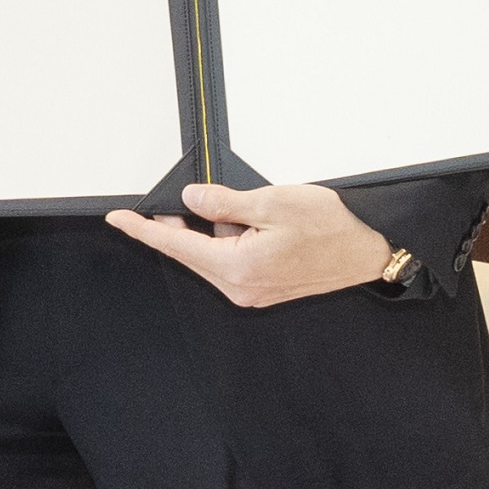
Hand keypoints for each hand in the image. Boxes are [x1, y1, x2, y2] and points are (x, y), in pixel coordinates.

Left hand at [105, 180, 397, 306]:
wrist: (370, 249)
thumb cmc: (331, 226)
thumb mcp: (272, 201)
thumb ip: (223, 204)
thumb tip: (190, 202)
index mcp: (237, 267)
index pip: (176, 246)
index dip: (143, 230)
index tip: (118, 219)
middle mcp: (241, 287)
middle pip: (191, 252)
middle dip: (184, 225)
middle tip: (191, 197)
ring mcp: (252, 291)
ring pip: (212, 255)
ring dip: (216, 230)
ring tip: (251, 209)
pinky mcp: (264, 287)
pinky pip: (231, 260)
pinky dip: (233, 239)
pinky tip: (255, 224)